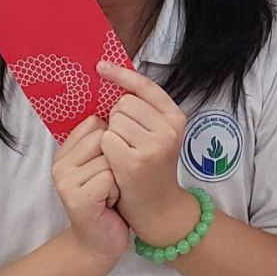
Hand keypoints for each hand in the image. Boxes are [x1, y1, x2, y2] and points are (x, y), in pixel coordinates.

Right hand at [52, 116, 129, 264]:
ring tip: (109, 194)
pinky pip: (109, 178)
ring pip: (109, 158)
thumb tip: (114, 104)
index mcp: (64, 153)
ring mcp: (65, 182)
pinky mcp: (77, 199)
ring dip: (118, 177)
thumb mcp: (100, 166)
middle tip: (109, 182)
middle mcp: (60, 165)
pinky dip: (116, 191)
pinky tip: (109, 204)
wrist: (99, 243)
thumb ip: (100, 140)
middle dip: (116, 160)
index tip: (105, 164)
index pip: (94, 122)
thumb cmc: (106, 201)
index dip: (111, 141)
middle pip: (103, 138)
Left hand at [99, 66, 191, 244]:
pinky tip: (117, 164)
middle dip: (117, 118)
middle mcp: (168, 130)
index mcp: (176, 117)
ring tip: (124, 154)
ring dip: (111, 135)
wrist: (159, 208)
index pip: (144, 86)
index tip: (101, 66)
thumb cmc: (152, 166)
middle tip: (127, 141)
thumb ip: (144, 109)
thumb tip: (113, 75)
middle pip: (124, 103)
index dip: (121, 74)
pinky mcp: (134, 162)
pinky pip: (106, 139)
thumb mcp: (158, 133)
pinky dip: (106, 150)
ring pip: (114, 121)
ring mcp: (153, 146)